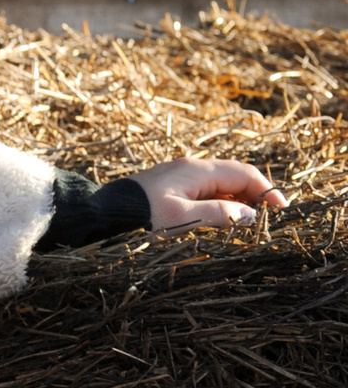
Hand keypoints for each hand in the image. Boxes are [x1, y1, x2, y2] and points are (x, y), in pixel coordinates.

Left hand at [127, 157, 286, 231]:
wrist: (106, 210)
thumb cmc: (142, 213)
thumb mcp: (182, 217)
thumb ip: (218, 214)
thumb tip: (251, 215)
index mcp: (198, 170)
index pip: (244, 174)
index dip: (266, 190)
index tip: (281, 209)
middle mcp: (192, 167)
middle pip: (235, 175)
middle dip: (255, 193)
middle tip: (268, 216)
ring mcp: (182, 174)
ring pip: (222, 182)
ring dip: (238, 198)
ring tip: (248, 220)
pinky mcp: (173, 184)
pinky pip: (207, 188)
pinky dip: (221, 200)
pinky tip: (222, 216)